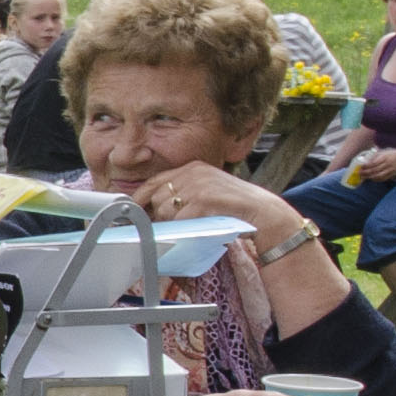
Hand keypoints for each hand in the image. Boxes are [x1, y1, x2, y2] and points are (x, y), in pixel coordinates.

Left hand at [129, 161, 294, 240]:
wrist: (264, 214)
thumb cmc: (234, 208)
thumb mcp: (207, 193)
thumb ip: (184, 195)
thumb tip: (157, 211)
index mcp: (193, 167)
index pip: (155, 181)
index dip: (140, 197)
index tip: (131, 212)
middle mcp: (194, 171)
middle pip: (158, 195)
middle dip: (158, 215)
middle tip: (169, 227)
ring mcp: (199, 184)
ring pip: (166, 208)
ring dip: (173, 222)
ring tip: (192, 226)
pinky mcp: (204, 198)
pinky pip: (180, 217)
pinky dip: (183, 227)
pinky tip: (196, 228)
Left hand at [352, 146, 395, 183]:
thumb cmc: (394, 154)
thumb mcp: (385, 152)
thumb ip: (377, 156)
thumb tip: (367, 160)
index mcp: (384, 157)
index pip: (373, 163)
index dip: (366, 166)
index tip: (360, 166)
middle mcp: (387, 164)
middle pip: (374, 170)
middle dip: (365, 172)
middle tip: (359, 173)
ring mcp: (390, 169)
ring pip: (378, 175)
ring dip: (370, 177)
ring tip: (364, 177)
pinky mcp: (392, 174)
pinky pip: (383, 178)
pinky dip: (377, 179)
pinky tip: (372, 179)